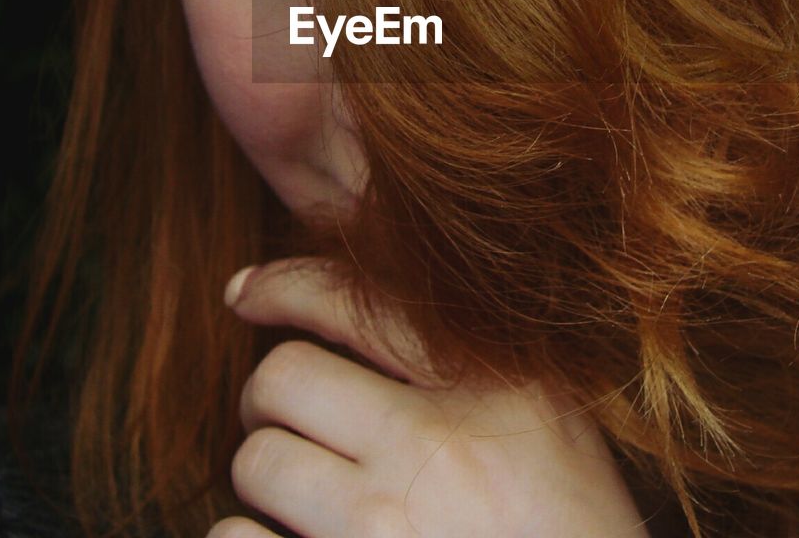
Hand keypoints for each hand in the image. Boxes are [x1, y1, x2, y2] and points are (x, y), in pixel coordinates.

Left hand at [209, 258, 647, 537]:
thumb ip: (476, 370)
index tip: (246, 291)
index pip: (362, 298)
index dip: (285, 284)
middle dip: (268, 401)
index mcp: (500, 388)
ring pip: (257, 460)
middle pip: (283, 377)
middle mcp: (441, 443)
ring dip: (266, 480)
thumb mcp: (553, 432)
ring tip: (306, 501)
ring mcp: (389, 523)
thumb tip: (365, 302)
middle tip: (286, 424)